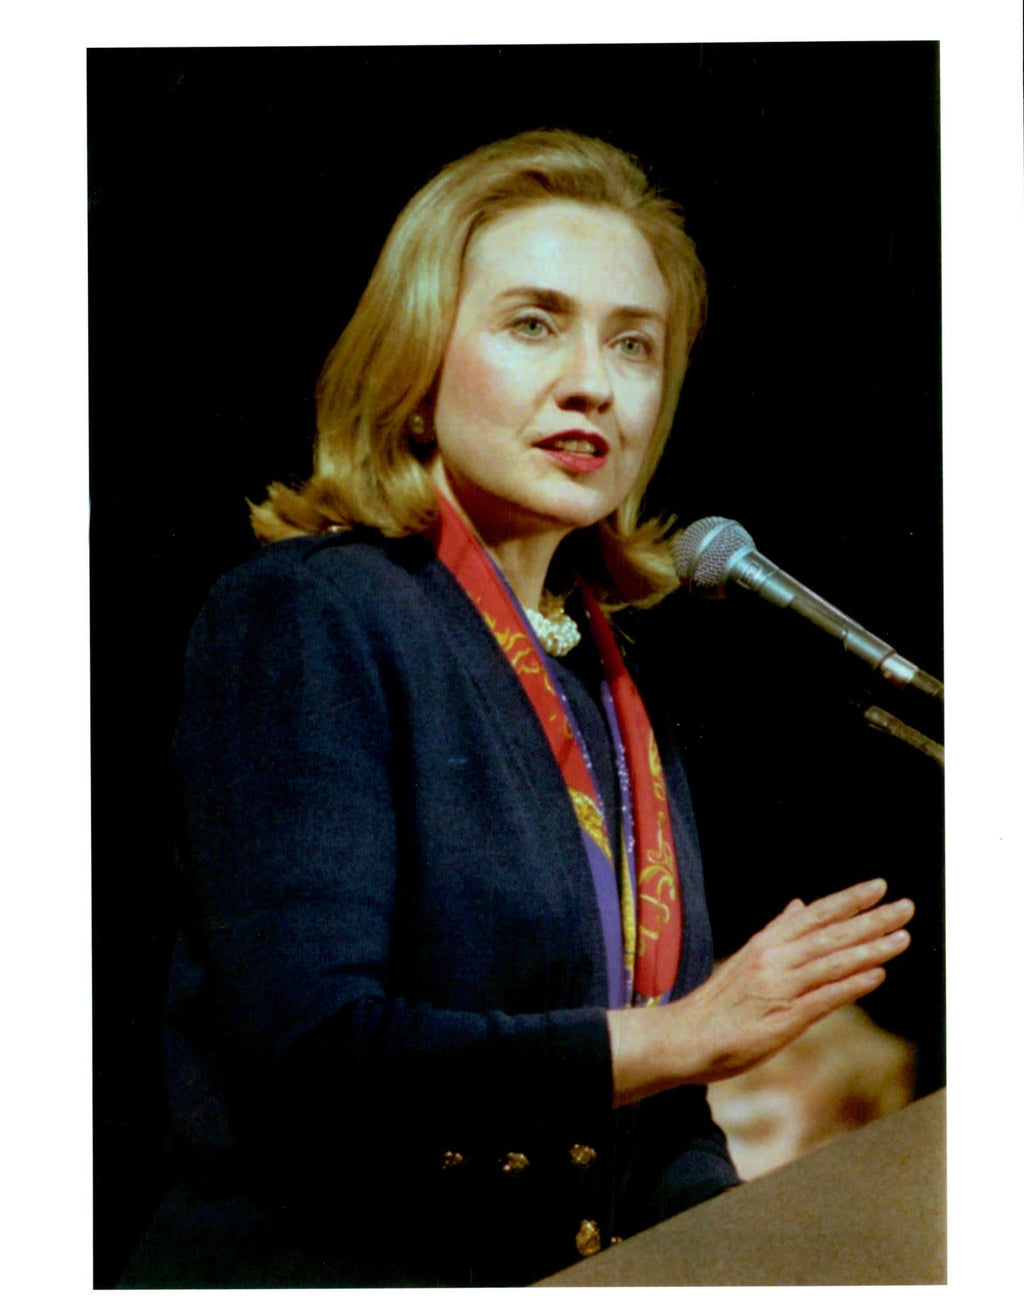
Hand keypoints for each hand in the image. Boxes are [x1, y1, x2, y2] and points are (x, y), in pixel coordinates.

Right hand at [609, 878, 913, 1105]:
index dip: (848, 900)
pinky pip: (824, 998)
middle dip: (871, 919)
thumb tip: (798, 905)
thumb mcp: (746, 959)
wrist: (683, 1038)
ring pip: (832, 962)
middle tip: (906, 906)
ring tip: (902, 937)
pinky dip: (852, 985)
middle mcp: (774, 958)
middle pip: (830, 934)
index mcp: (766, 943)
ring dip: (870, 949)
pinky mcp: (783, 1019)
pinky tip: (877, 976)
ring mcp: (779, 988)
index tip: (879, 886)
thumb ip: (776, 933)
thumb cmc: (717, 1005)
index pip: (815, 915)